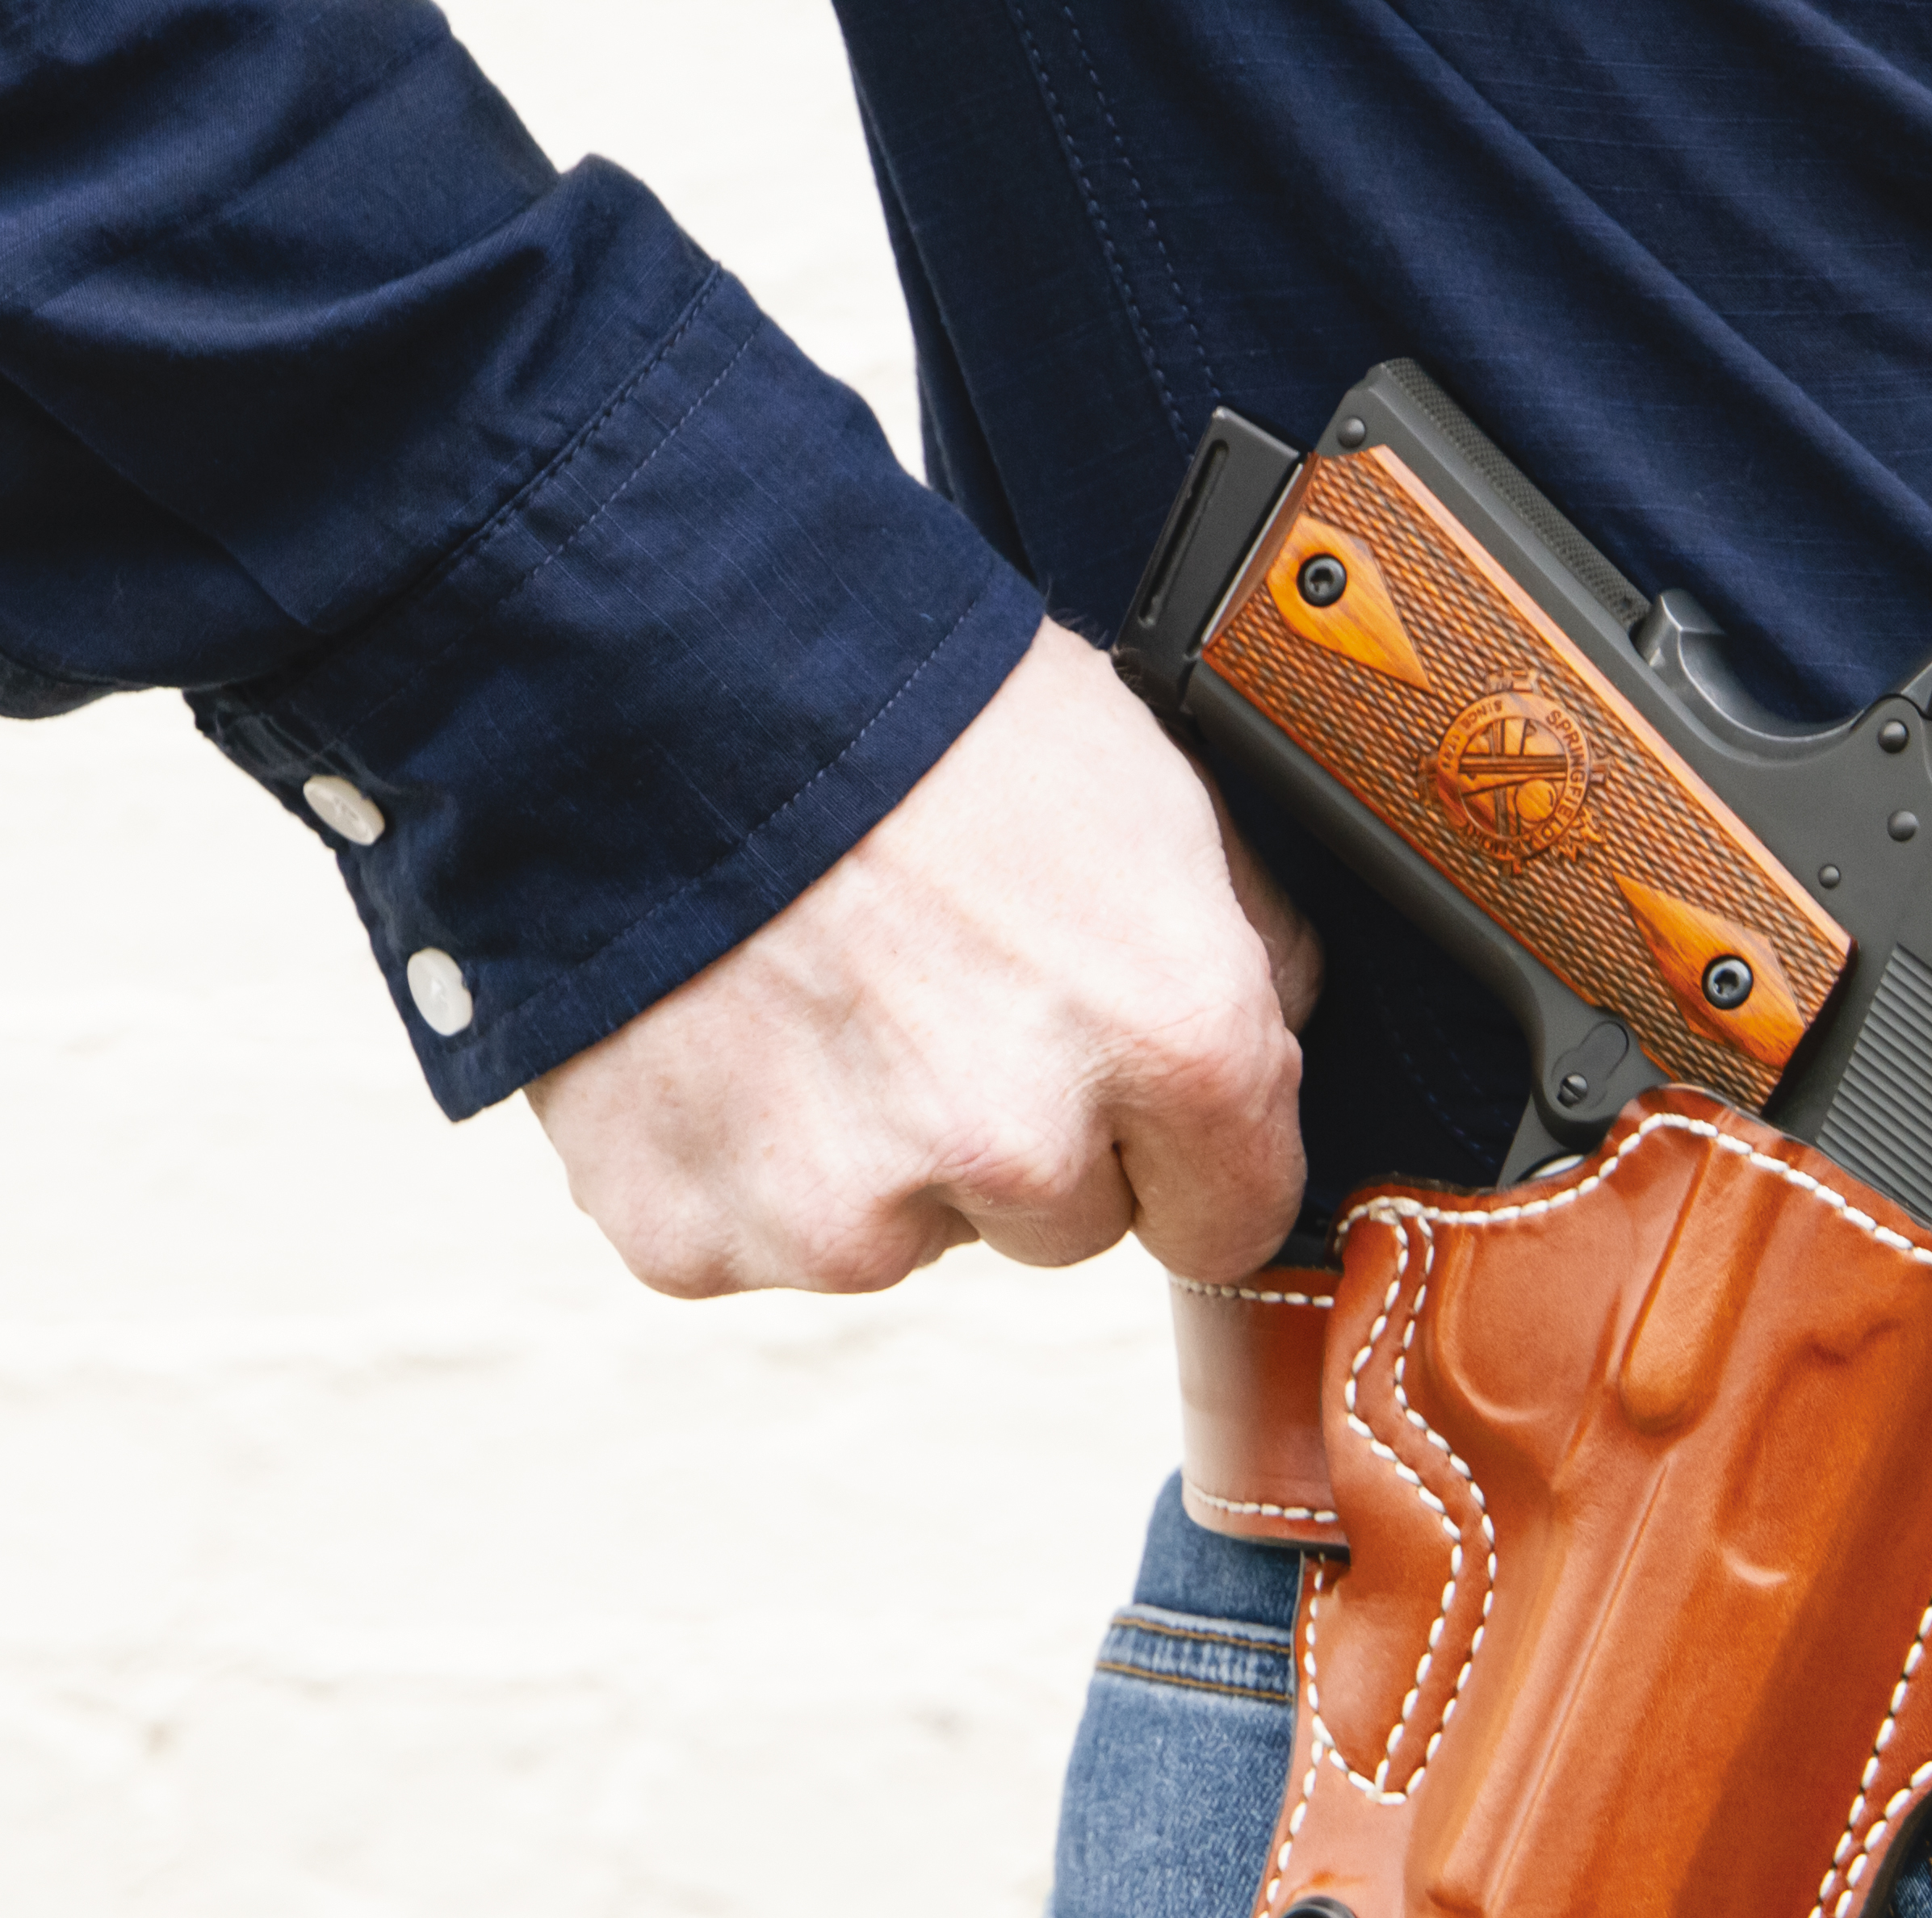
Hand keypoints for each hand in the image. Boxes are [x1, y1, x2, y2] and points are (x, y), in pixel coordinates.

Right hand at [523, 621, 1320, 1295]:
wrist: (653, 670)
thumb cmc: (915, 709)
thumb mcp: (1153, 781)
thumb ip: (1249, 940)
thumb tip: (1278, 1021)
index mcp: (1170, 1044)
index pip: (1232, 1218)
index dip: (1187, 1156)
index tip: (1134, 1107)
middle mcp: (1020, 1154)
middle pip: (1062, 1226)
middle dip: (1020, 1132)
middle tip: (938, 984)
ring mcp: (845, 1213)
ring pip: (902, 1234)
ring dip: (872, 1146)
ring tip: (815, 986)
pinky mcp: (694, 1232)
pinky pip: (748, 1230)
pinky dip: (733, 1153)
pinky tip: (721, 1028)